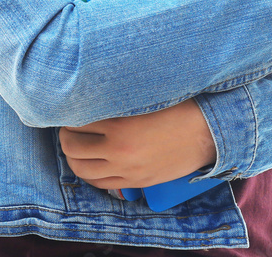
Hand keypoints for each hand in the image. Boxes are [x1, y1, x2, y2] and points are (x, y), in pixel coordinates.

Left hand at [58, 98, 216, 189]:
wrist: (206, 132)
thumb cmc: (177, 105)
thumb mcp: (144, 96)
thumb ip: (117, 96)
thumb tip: (92, 88)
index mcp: (119, 125)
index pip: (77, 121)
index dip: (69, 112)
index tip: (69, 104)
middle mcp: (118, 150)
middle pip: (72, 147)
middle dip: (65, 135)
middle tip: (68, 124)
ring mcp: (126, 170)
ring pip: (82, 170)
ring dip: (73, 155)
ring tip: (76, 143)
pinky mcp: (136, 182)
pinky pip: (101, 184)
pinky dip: (89, 173)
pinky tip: (90, 162)